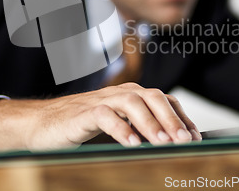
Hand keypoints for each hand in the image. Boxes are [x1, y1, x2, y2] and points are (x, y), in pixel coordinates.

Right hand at [0, 83, 201, 152]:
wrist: (42, 125)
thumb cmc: (83, 128)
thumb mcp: (117, 127)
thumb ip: (140, 130)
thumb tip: (171, 145)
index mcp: (130, 95)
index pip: (164, 100)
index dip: (182, 117)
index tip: (196, 138)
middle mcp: (119, 94)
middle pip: (152, 97)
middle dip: (172, 119)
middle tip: (186, 142)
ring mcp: (100, 101)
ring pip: (132, 103)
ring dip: (151, 123)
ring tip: (164, 144)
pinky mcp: (82, 114)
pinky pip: (105, 116)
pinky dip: (121, 129)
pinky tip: (133, 144)